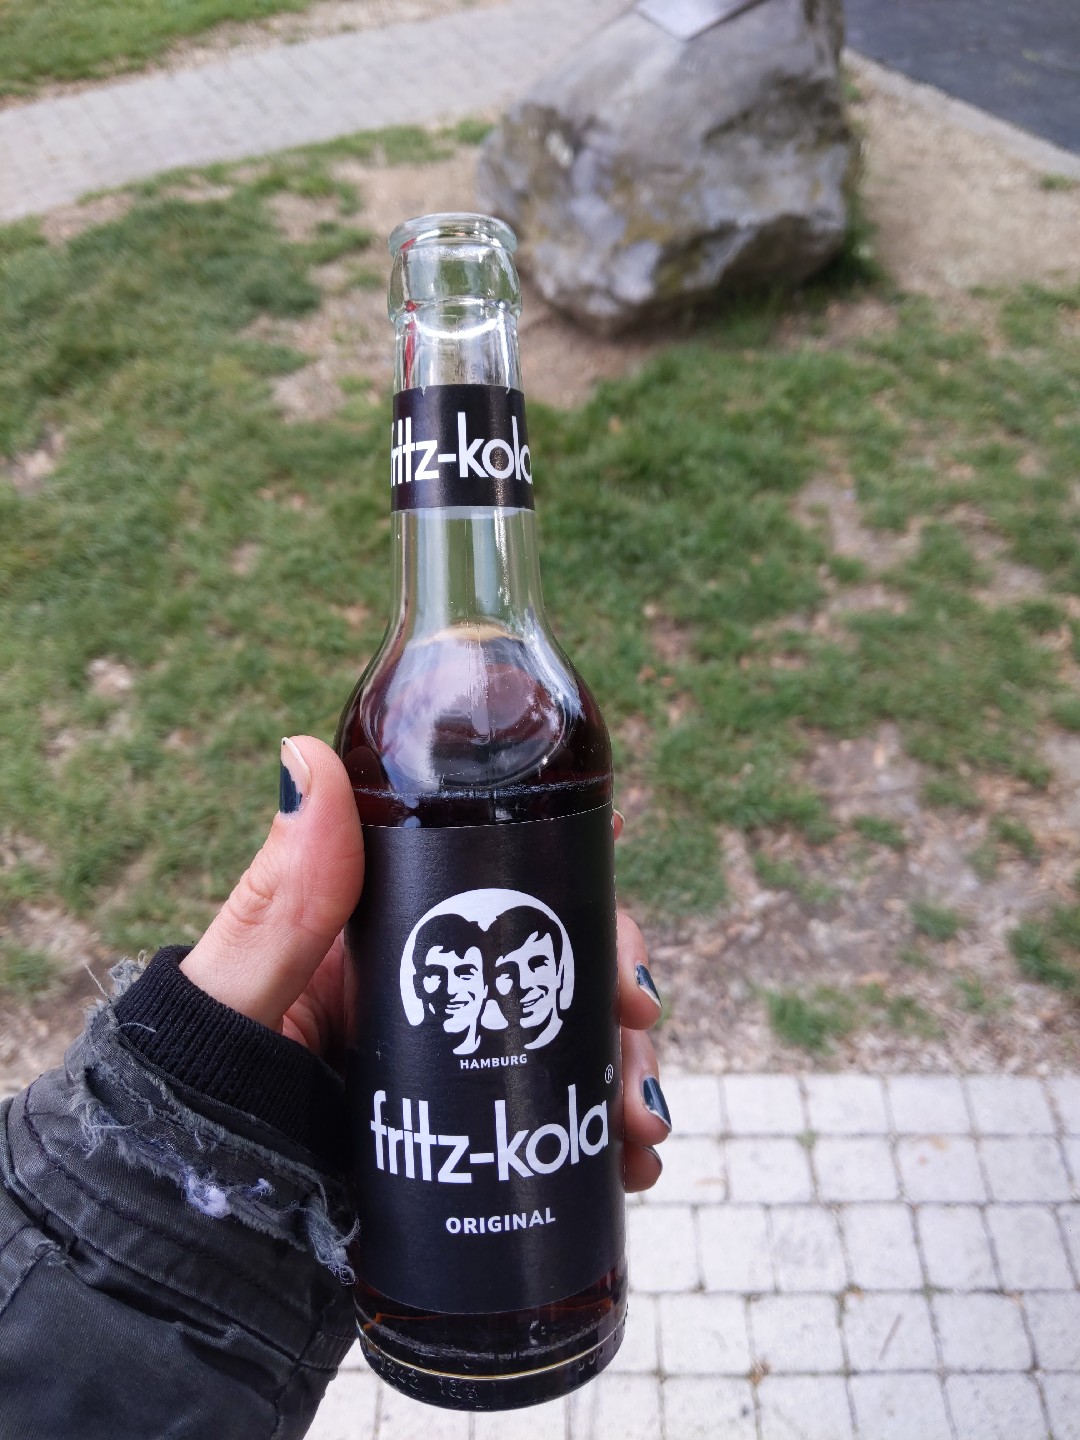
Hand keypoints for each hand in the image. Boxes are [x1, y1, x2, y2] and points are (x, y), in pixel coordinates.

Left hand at [182, 735, 668, 1188]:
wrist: (201, 1240)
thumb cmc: (199, 1102)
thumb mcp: (242, 1001)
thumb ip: (277, 903)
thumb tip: (307, 752)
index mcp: (379, 936)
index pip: (485, 872)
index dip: (560, 861)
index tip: (619, 846)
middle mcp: (427, 990)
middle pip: (547, 957)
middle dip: (613, 979)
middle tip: (639, 1017)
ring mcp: (454, 1066)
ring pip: (568, 1038)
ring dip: (625, 1066)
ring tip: (643, 1131)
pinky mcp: (471, 1137)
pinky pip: (557, 1121)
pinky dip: (608, 1141)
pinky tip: (631, 1170)